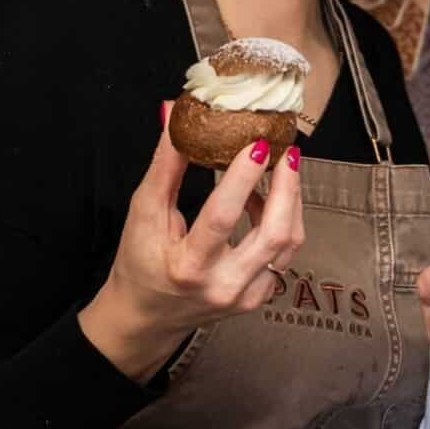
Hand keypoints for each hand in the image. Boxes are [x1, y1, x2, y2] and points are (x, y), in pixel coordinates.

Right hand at [78, 115, 305, 380]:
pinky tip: (267, 202)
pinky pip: (283, 256)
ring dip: (289, 201)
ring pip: (287, 244)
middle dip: (287, 188)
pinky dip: (282, 223)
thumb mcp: (144, 212)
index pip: (222, 218)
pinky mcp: (257, 298)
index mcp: (188, 266)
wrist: (145, 317)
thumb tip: (173, 111)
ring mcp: (244, 296)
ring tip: (281, 169)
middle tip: (286, 152)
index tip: (256, 144)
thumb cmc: (140, 261)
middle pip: (273, 235)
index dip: (242, 179)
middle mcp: (222, 286)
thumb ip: (165, 165)